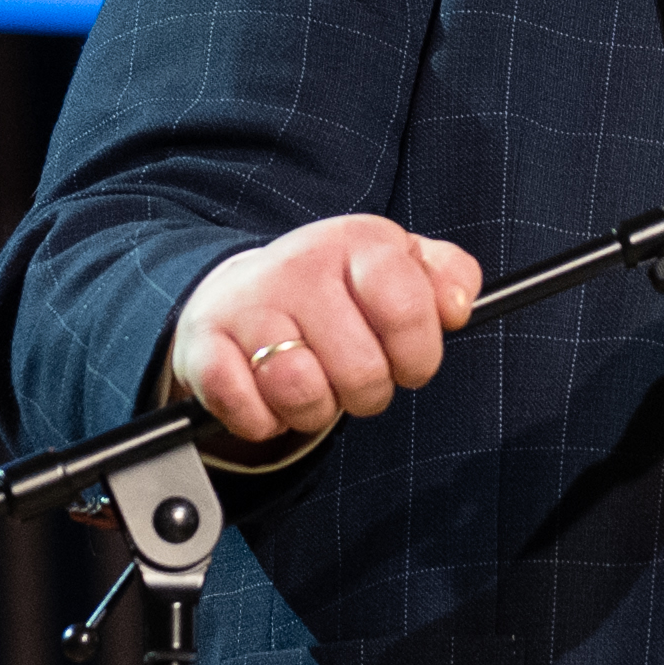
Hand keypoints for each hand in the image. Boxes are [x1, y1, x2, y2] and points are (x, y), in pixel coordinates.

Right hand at [176, 214, 481, 446]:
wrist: (241, 293)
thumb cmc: (337, 293)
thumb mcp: (400, 268)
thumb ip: (449, 279)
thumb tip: (459, 306)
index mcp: (357, 243)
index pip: (406, 308)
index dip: (418, 355)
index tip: (410, 364)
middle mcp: (300, 265)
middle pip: (361, 370)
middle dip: (367, 393)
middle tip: (353, 377)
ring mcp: (248, 304)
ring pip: (302, 393)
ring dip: (315, 410)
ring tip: (312, 385)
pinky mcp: (204, 345)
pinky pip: (250, 413)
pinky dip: (265, 421)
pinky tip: (267, 394)